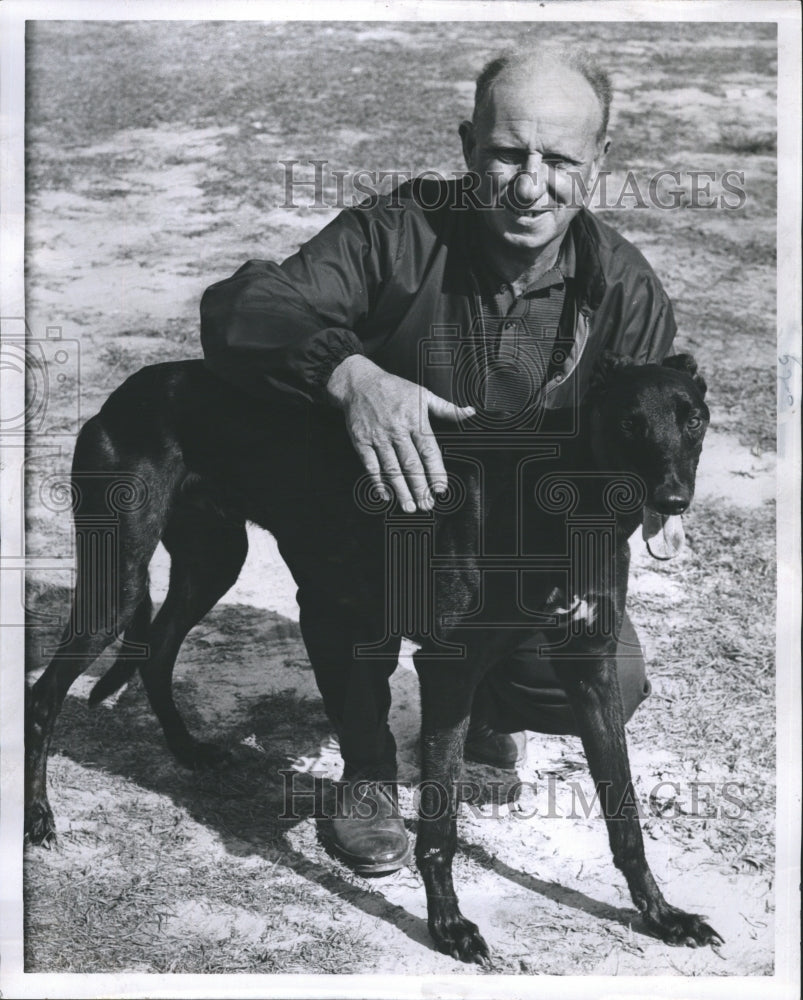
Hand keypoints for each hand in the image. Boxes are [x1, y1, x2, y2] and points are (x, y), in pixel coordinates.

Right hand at [326, 355, 474, 511]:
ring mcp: (378, 437)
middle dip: (420, 487)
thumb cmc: (394, 388)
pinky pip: (370, 465)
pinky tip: (385, 495)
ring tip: (409, 506)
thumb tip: (470, 412)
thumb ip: (446, 408)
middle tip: (427, 505)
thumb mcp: (423, 393)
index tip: (441, 488)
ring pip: (392, 468)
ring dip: (401, 490)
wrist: (359, 383)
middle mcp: (397, 430)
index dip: (435, 471)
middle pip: (411, 464)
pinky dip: (378, 482)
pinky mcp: (361, 441)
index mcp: (415, 420)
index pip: (428, 450)